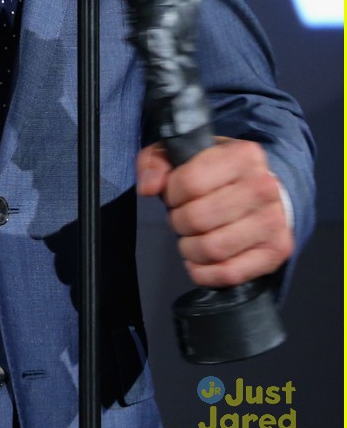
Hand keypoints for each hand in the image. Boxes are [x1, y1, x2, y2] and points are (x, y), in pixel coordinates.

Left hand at [136, 138, 292, 287]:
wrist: (261, 191)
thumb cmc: (216, 173)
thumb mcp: (181, 155)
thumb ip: (154, 163)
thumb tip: (149, 188)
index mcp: (243, 155)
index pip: (190, 182)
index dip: (171, 194)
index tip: (173, 196)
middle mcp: (264, 186)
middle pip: (199, 218)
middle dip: (178, 222)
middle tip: (181, 219)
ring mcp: (274, 221)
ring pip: (213, 248)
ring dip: (189, 248)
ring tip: (190, 238)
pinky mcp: (277, 251)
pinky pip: (230, 273)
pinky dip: (204, 273)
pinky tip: (199, 261)